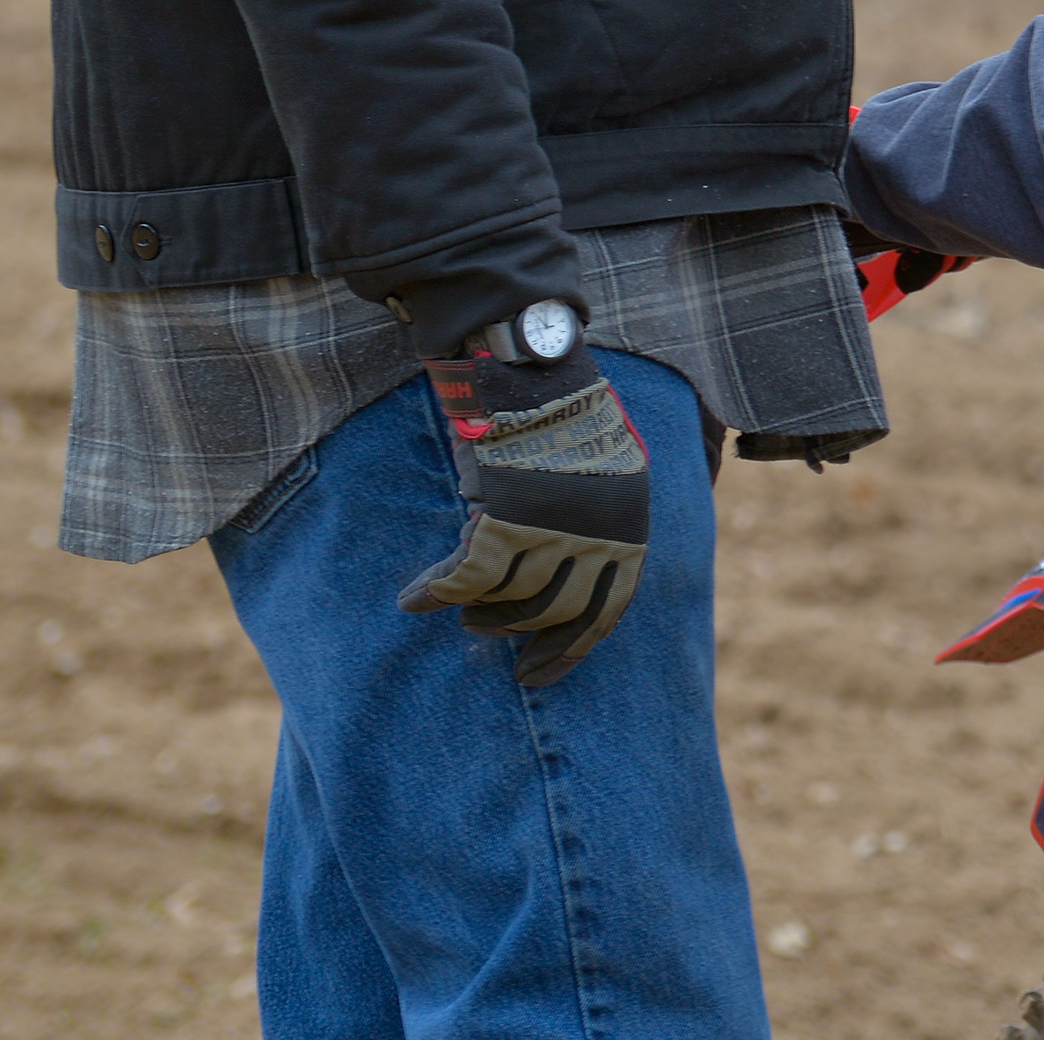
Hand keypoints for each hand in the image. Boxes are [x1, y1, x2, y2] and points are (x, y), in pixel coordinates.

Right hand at [399, 350, 651, 686]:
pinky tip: (413, 599)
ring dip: (476, 612)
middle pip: (550, 613)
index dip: (567, 651)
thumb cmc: (569, 416)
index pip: (604, 613)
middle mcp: (598, 538)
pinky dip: (434, 593)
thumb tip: (577, 578)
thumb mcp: (610, 474)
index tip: (536, 675)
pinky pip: (464, 579)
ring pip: (505, 601)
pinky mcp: (505, 520)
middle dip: (514, 631)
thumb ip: (603, 526)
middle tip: (485, 630)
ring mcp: (552, 532)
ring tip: (459, 607)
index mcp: (630, 529)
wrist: (536, 369)